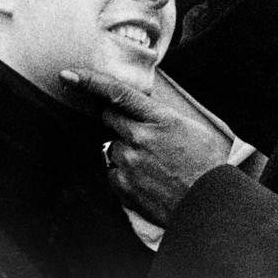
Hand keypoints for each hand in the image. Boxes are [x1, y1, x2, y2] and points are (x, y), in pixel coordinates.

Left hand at [60, 69, 229, 226]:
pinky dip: (125, 174)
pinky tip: (148, 179)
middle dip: (120, 122)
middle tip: (142, 135)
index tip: (68, 75)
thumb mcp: (189, 127)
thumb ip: (159, 116)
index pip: (118, 94)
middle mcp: (140, 138)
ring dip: (126, 151)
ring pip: (113, 147)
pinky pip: (113, 172)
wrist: (208, 202)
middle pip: (110, 119)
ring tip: (153, 164)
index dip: (90, 81)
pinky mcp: (123, 187)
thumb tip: (139, 109)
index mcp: (159, 119)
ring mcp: (129, 163)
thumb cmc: (205, 163)